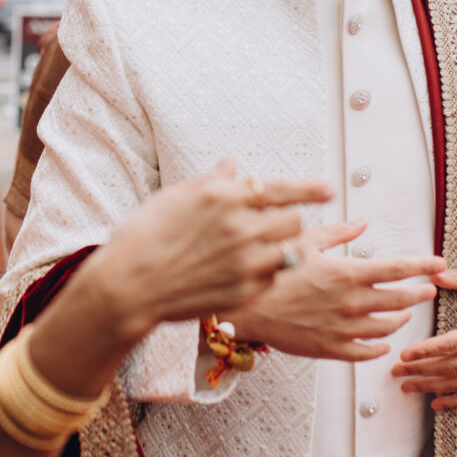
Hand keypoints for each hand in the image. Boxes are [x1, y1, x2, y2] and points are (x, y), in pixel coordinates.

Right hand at [70, 161, 331, 337]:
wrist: (128, 287)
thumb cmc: (143, 237)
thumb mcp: (174, 198)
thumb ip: (211, 182)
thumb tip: (233, 165)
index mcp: (223, 198)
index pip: (280, 188)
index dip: (309, 189)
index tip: (328, 189)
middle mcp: (240, 228)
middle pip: (291, 220)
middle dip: (286, 220)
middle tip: (272, 225)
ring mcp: (245, 263)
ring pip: (290, 251)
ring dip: (282, 247)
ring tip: (264, 249)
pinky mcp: (244, 292)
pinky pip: (273, 277)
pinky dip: (268, 272)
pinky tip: (247, 271)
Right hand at [222, 221, 442, 361]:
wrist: (246, 310)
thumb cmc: (272, 273)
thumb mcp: (304, 242)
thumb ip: (338, 233)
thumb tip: (361, 222)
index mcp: (347, 273)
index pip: (397, 268)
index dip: (421, 265)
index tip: (439, 263)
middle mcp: (351, 302)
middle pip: (399, 299)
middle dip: (419, 293)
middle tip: (430, 289)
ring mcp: (343, 328)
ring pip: (386, 327)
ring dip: (400, 319)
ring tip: (406, 313)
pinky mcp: (331, 348)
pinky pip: (365, 351)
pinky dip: (379, 347)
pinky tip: (384, 343)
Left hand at [390, 269, 456, 409]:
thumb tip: (431, 273)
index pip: (449, 345)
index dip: (424, 352)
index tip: (403, 355)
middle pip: (450, 368)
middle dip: (420, 371)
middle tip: (396, 372)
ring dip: (431, 388)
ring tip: (407, 386)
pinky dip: (455, 402)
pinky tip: (435, 403)